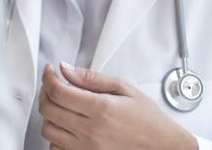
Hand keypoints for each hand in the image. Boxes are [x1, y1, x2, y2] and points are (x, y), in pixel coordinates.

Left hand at [38, 63, 196, 149]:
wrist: (165, 148)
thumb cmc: (149, 121)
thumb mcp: (124, 89)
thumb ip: (91, 78)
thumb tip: (65, 69)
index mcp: (100, 109)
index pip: (58, 91)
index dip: (48, 77)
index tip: (50, 71)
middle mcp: (91, 131)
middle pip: (48, 110)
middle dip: (45, 92)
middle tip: (52, 85)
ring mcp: (87, 149)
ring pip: (48, 131)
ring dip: (49, 115)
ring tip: (59, 105)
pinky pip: (56, 149)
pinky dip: (56, 136)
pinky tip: (65, 126)